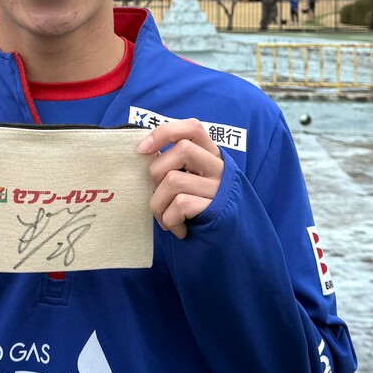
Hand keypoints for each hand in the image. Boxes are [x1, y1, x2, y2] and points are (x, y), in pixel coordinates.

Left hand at [137, 119, 222, 239]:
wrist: (229, 244)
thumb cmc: (199, 209)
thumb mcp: (192, 181)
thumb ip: (174, 164)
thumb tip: (144, 152)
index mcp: (212, 155)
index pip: (193, 128)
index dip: (165, 133)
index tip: (142, 149)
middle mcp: (220, 168)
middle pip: (182, 151)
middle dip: (157, 172)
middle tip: (157, 193)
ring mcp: (220, 188)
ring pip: (174, 180)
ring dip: (158, 204)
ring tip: (164, 218)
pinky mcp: (217, 209)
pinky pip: (180, 205)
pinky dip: (170, 220)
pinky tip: (178, 229)